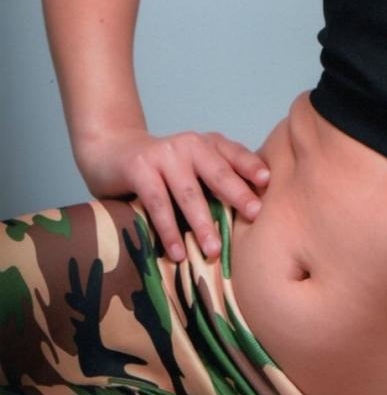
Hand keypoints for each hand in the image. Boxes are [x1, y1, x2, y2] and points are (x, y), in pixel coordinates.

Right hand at [76, 128, 269, 260]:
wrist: (110, 149)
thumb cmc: (161, 166)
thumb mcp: (191, 164)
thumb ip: (214, 176)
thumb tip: (253, 209)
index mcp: (206, 143)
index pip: (234, 153)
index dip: (251, 166)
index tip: (268, 182)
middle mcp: (188, 144)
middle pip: (217, 171)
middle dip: (237, 194)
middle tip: (255, 215)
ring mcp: (163, 155)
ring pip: (188, 192)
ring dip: (202, 223)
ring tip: (214, 250)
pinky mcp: (140, 169)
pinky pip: (157, 203)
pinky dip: (168, 230)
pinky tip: (177, 252)